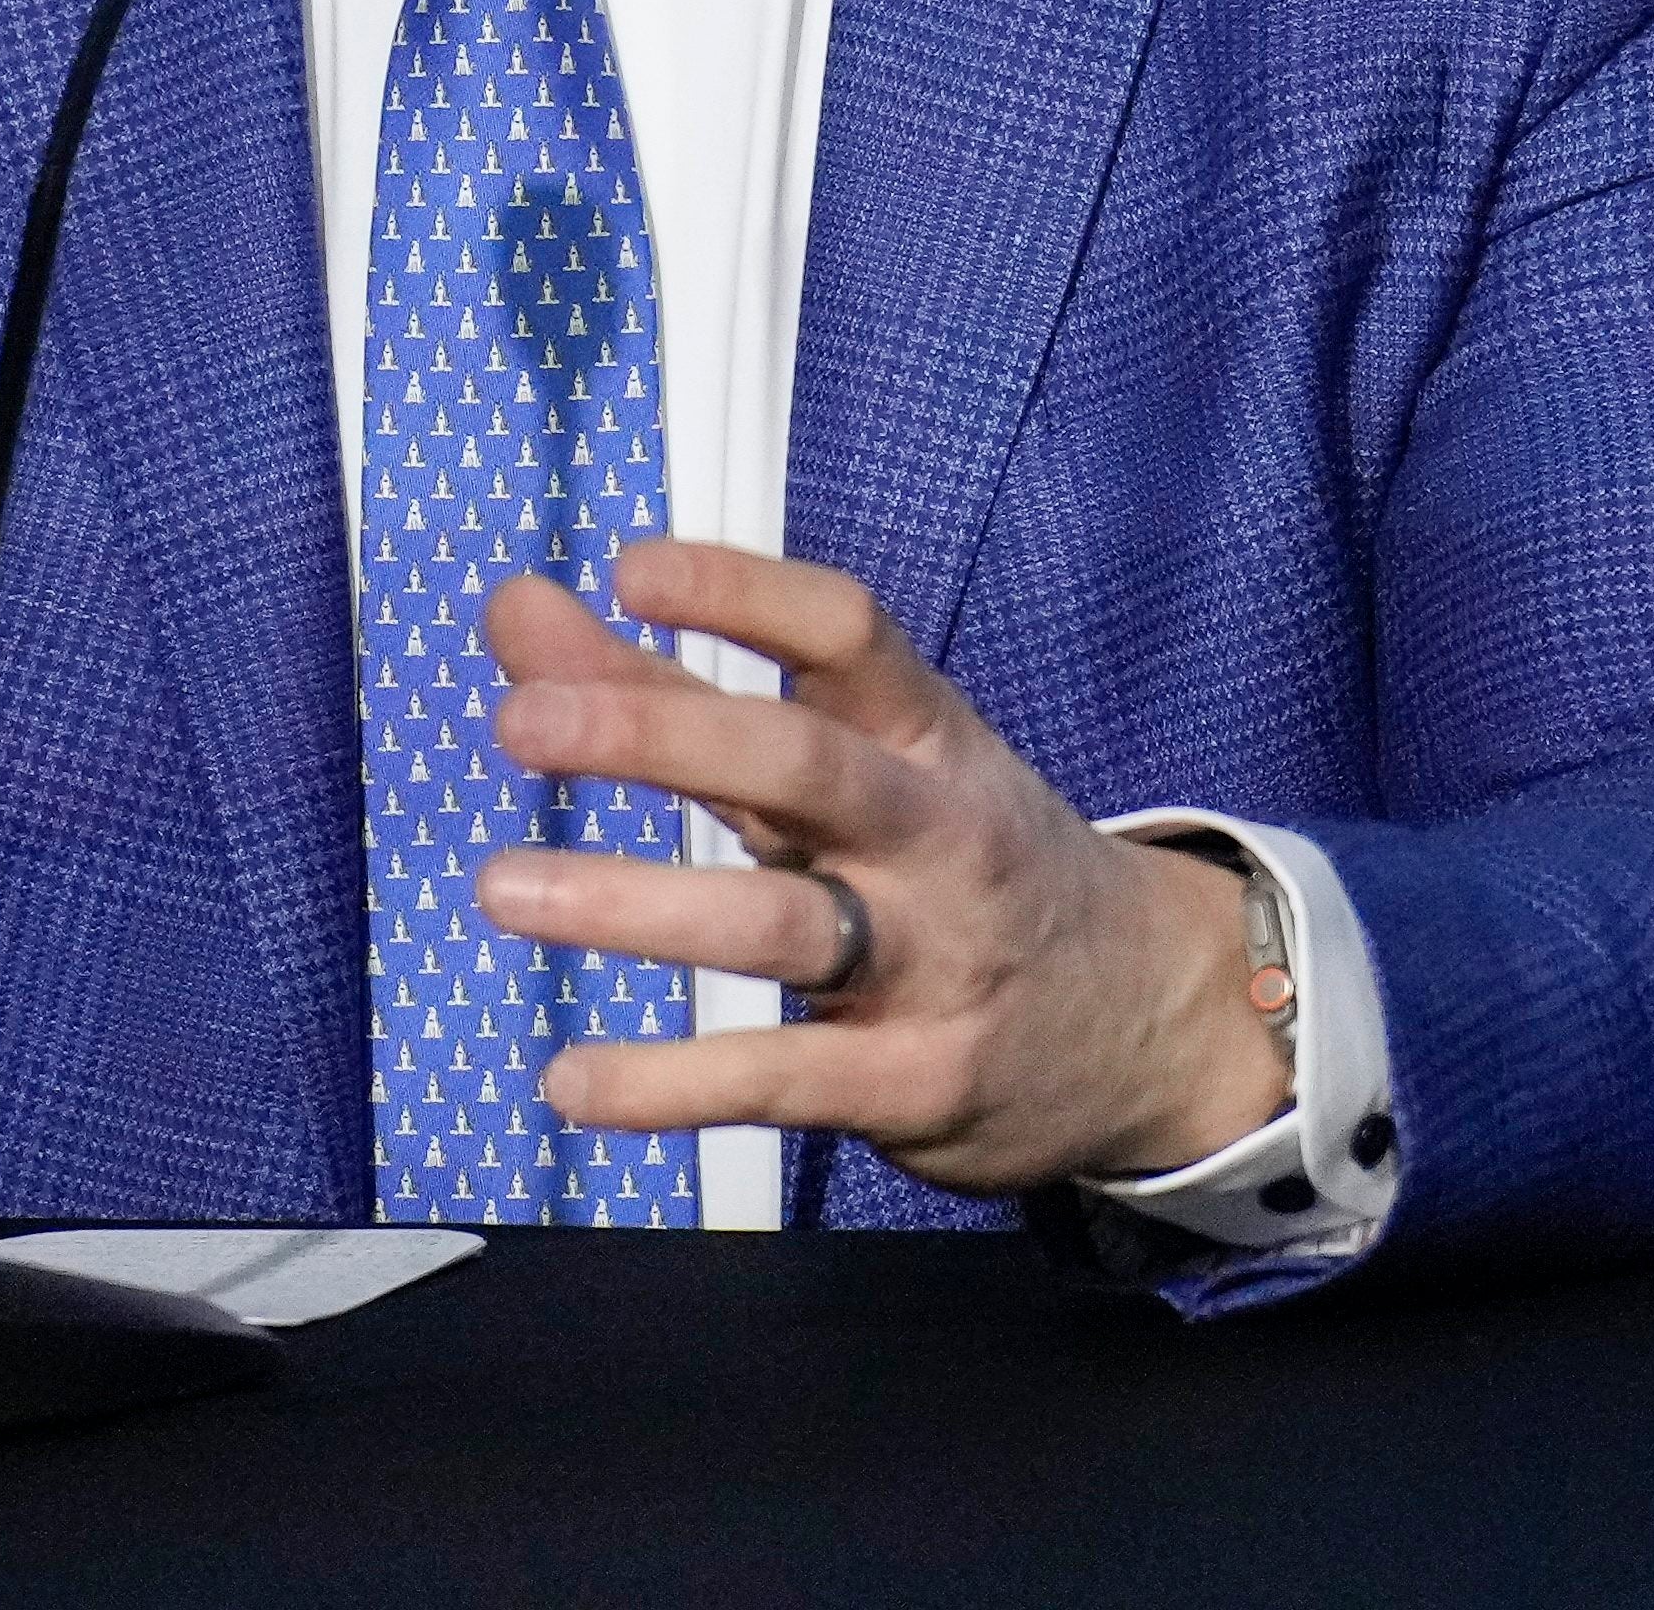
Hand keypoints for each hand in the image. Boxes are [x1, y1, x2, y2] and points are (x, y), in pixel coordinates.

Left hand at [475, 540, 1292, 1192]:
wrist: (1149, 1021)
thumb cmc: (956, 862)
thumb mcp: (845, 765)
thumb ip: (669, 692)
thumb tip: (517, 605)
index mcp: (922, 734)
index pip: (846, 633)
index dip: (743, 593)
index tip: (630, 568)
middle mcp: (935, 833)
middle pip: (802, 765)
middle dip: (661, 735)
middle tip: (524, 721)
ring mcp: (933, 960)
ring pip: (781, 924)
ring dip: (636, 904)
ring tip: (504, 888)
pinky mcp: (917, 1081)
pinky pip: (783, 1078)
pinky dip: (671, 1085)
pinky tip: (572, 1081)